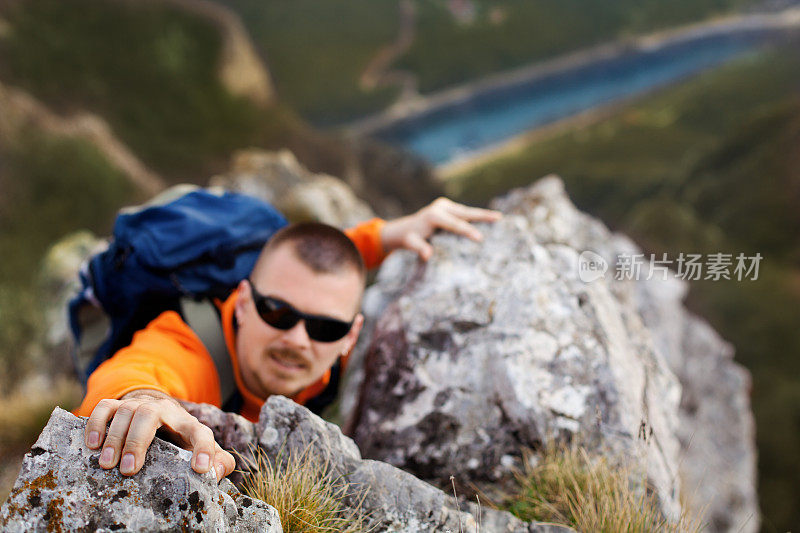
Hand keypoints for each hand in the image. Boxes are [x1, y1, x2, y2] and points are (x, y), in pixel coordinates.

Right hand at [84, 389, 234, 480]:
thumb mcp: (198, 448)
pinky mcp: (119, 405)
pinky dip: (97, 424)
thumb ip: (217, 459)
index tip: (200, 469)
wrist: (158, 411)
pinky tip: (92, 445)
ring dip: (116, 438)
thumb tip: (218, 471)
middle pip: (151, 415)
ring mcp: (140, 404)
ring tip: (107, 464)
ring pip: (128, 411)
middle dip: (138, 442)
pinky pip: (105, 407)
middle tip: (129, 470)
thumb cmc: (180, 438)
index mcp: (188, 424)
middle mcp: (165, 410)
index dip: (204, 449)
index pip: (200, 432)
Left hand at [381, 197, 501, 260]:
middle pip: (464, 213)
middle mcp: (440, 207)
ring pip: (466, 211)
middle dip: (482, 216)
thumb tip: (428, 255)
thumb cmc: (409, 238)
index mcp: (433, 215)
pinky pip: (464, 213)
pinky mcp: (448, 207)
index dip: (468, 231)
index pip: (454, 224)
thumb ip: (419, 248)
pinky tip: (488, 218)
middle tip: (498, 218)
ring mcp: (444, 205)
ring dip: (482, 215)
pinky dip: (475, 216)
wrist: (405, 229)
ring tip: (498, 217)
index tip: (480, 238)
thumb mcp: (411, 244)